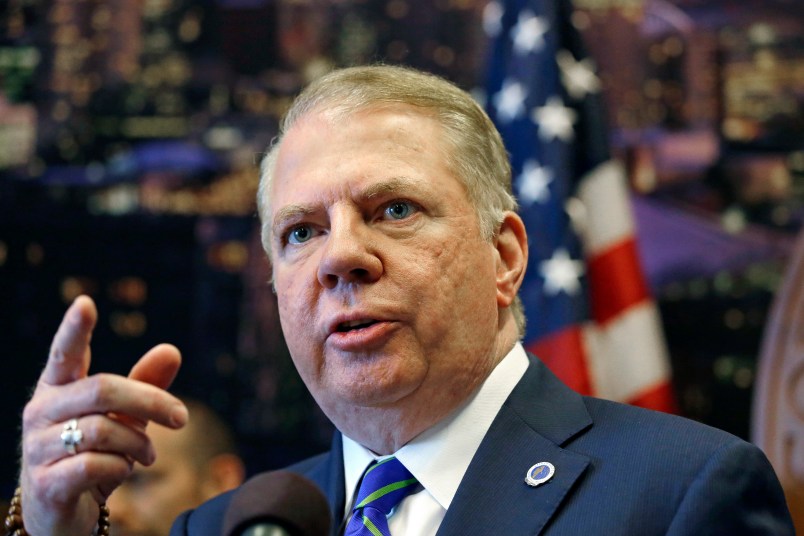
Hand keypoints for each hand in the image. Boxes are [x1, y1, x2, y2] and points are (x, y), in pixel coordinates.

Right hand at [18, 296, 188, 534]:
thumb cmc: (93, 454)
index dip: (74, 329)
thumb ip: (144, 385)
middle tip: (181, 418)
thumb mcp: (123, 418)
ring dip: (138, 444)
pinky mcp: (46, 483)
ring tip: (146, 455)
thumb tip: (172, 350)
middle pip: (103, 390)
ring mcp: (37, 448)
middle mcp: (41, 412)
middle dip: (151, 402)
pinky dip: (121, 468)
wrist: (62, 514)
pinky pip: (96, 464)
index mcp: (57, 389)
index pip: (65, 354)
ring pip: (104, 430)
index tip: (85, 303)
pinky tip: (121, 472)